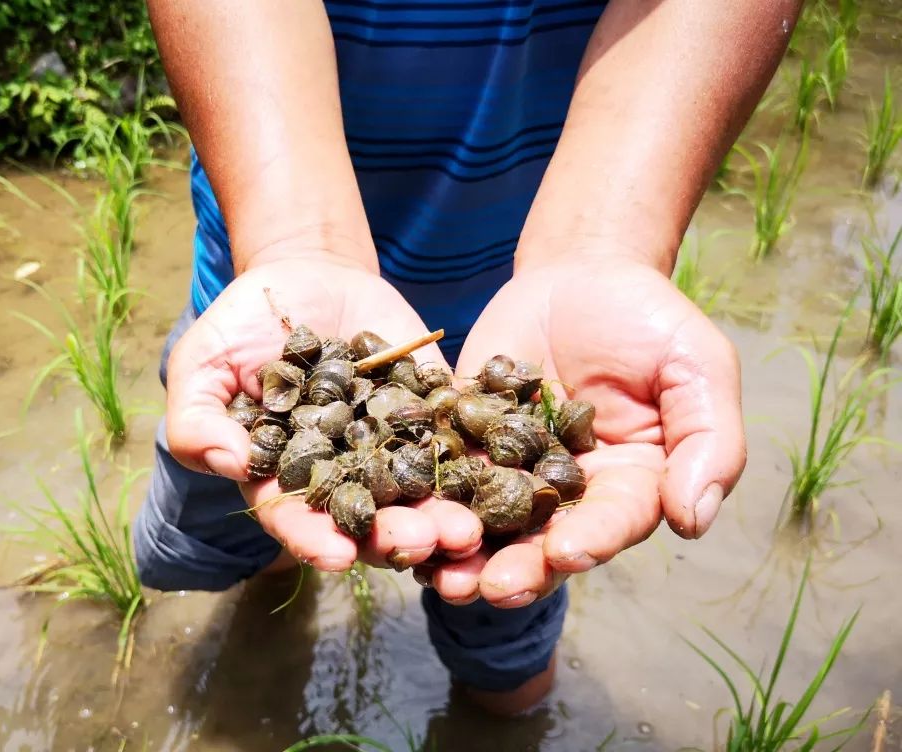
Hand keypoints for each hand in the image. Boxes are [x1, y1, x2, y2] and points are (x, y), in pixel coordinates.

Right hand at [164, 256, 483, 572]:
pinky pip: (458, 438)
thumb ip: (199, 419)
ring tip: (469, 528)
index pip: (298, 521)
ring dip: (446, 515)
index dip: (316, 540)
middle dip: (398, 537)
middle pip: (371, 519)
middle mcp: (344, 473)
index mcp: (285, 478)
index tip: (338, 557)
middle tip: (425, 543)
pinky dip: (478, 458)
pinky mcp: (432, 412)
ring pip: (421, 493)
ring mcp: (392, 445)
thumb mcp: (202, 363)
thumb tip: (229, 463)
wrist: (305, 273)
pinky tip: (500, 474)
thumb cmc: (241, 324)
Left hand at [426, 256, 744, 606]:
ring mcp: (511, 468)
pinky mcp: (466, 438)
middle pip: (542, 541)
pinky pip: (441, 471)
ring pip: (486, 520)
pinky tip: (399, 516)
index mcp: (629, 484)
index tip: (566, 553)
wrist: (582, 272)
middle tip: (487, 588)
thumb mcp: (699, 368)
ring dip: (461, 550)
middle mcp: (567, 491)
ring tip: (436, 574)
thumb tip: (693, 521)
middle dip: (516, 567)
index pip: (612, 522)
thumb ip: (707, 442)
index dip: (591, 540)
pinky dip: (421, 497)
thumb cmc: (652, 320)